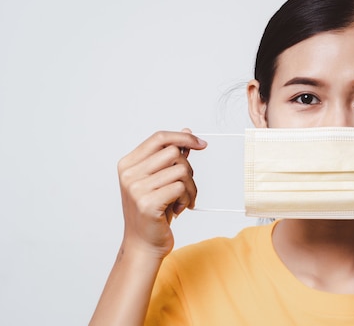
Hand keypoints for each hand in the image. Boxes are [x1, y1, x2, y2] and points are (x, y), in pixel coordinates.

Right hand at [116, 129, 206, 257]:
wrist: (144, 244)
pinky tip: (179, 209)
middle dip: (188, 170)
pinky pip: (181, 187)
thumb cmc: (154, 212)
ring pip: (181, 171)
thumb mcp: (160, 180)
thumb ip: (170, 157)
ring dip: (190, 188)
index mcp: (128, 164)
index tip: (201, 144)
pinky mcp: (148, 203)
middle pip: (174, 153)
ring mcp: (136, 188)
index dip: (183, 137)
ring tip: (182, 201)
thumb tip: (187, 132)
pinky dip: (187, 198)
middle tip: (185, 188)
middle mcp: (129, 174)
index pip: (159, 137)